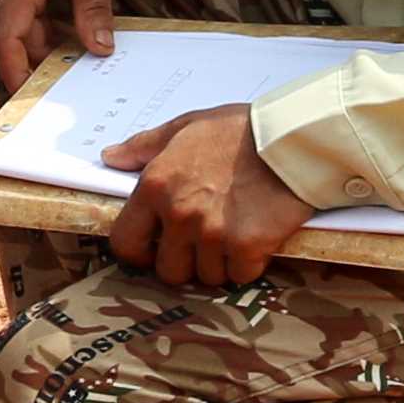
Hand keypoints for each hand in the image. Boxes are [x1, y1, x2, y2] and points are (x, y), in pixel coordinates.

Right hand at [0, 0, 119, 101]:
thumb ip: (94, 7)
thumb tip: (99, 50)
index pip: (8, 36)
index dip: (17, 72)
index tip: (32, 98)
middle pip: (15, 37)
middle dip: (43, 61)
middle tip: (78, 81)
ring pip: (20, 27)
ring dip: (48, 42)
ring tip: (83, 53)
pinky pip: (23, 13)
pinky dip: (45, 25)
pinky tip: (73, 29)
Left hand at [100, 103, 313, 289]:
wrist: (292, 138)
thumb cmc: (240, 130)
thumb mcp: (186, 127)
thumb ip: (144, 146)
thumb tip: (111, 157)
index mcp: (156, 186)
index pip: (125, 242)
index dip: (139, 252)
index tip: (154, 250)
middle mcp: (179, 214)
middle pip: (168, 271)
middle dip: (185, 263)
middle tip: (204, 244)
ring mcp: (213, 233)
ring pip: (207, 276)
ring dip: (219, 263)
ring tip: (234, 233)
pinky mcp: (248, 246)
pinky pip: (240, 275)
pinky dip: (248, 264)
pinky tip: (256, 239)